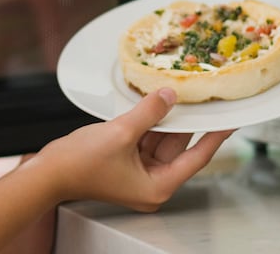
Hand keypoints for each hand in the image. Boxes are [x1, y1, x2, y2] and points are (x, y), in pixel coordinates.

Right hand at [31, 88, 234, 211]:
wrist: (48, 172)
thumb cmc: (80, 165)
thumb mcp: (122, 132)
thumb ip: (150, 112)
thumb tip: (169, 96)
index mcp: (158, 185)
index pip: (197, 157)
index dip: (215, 136)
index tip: (231, 120)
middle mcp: (151, 182)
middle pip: (178, 146)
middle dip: (185, 119)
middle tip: (202, 96)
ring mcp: (138, 172)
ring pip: (161, 139)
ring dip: (165, 118)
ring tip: (176, 93)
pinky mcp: (125, 161)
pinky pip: (145, 138)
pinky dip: (148, 121)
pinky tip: (153, 102)